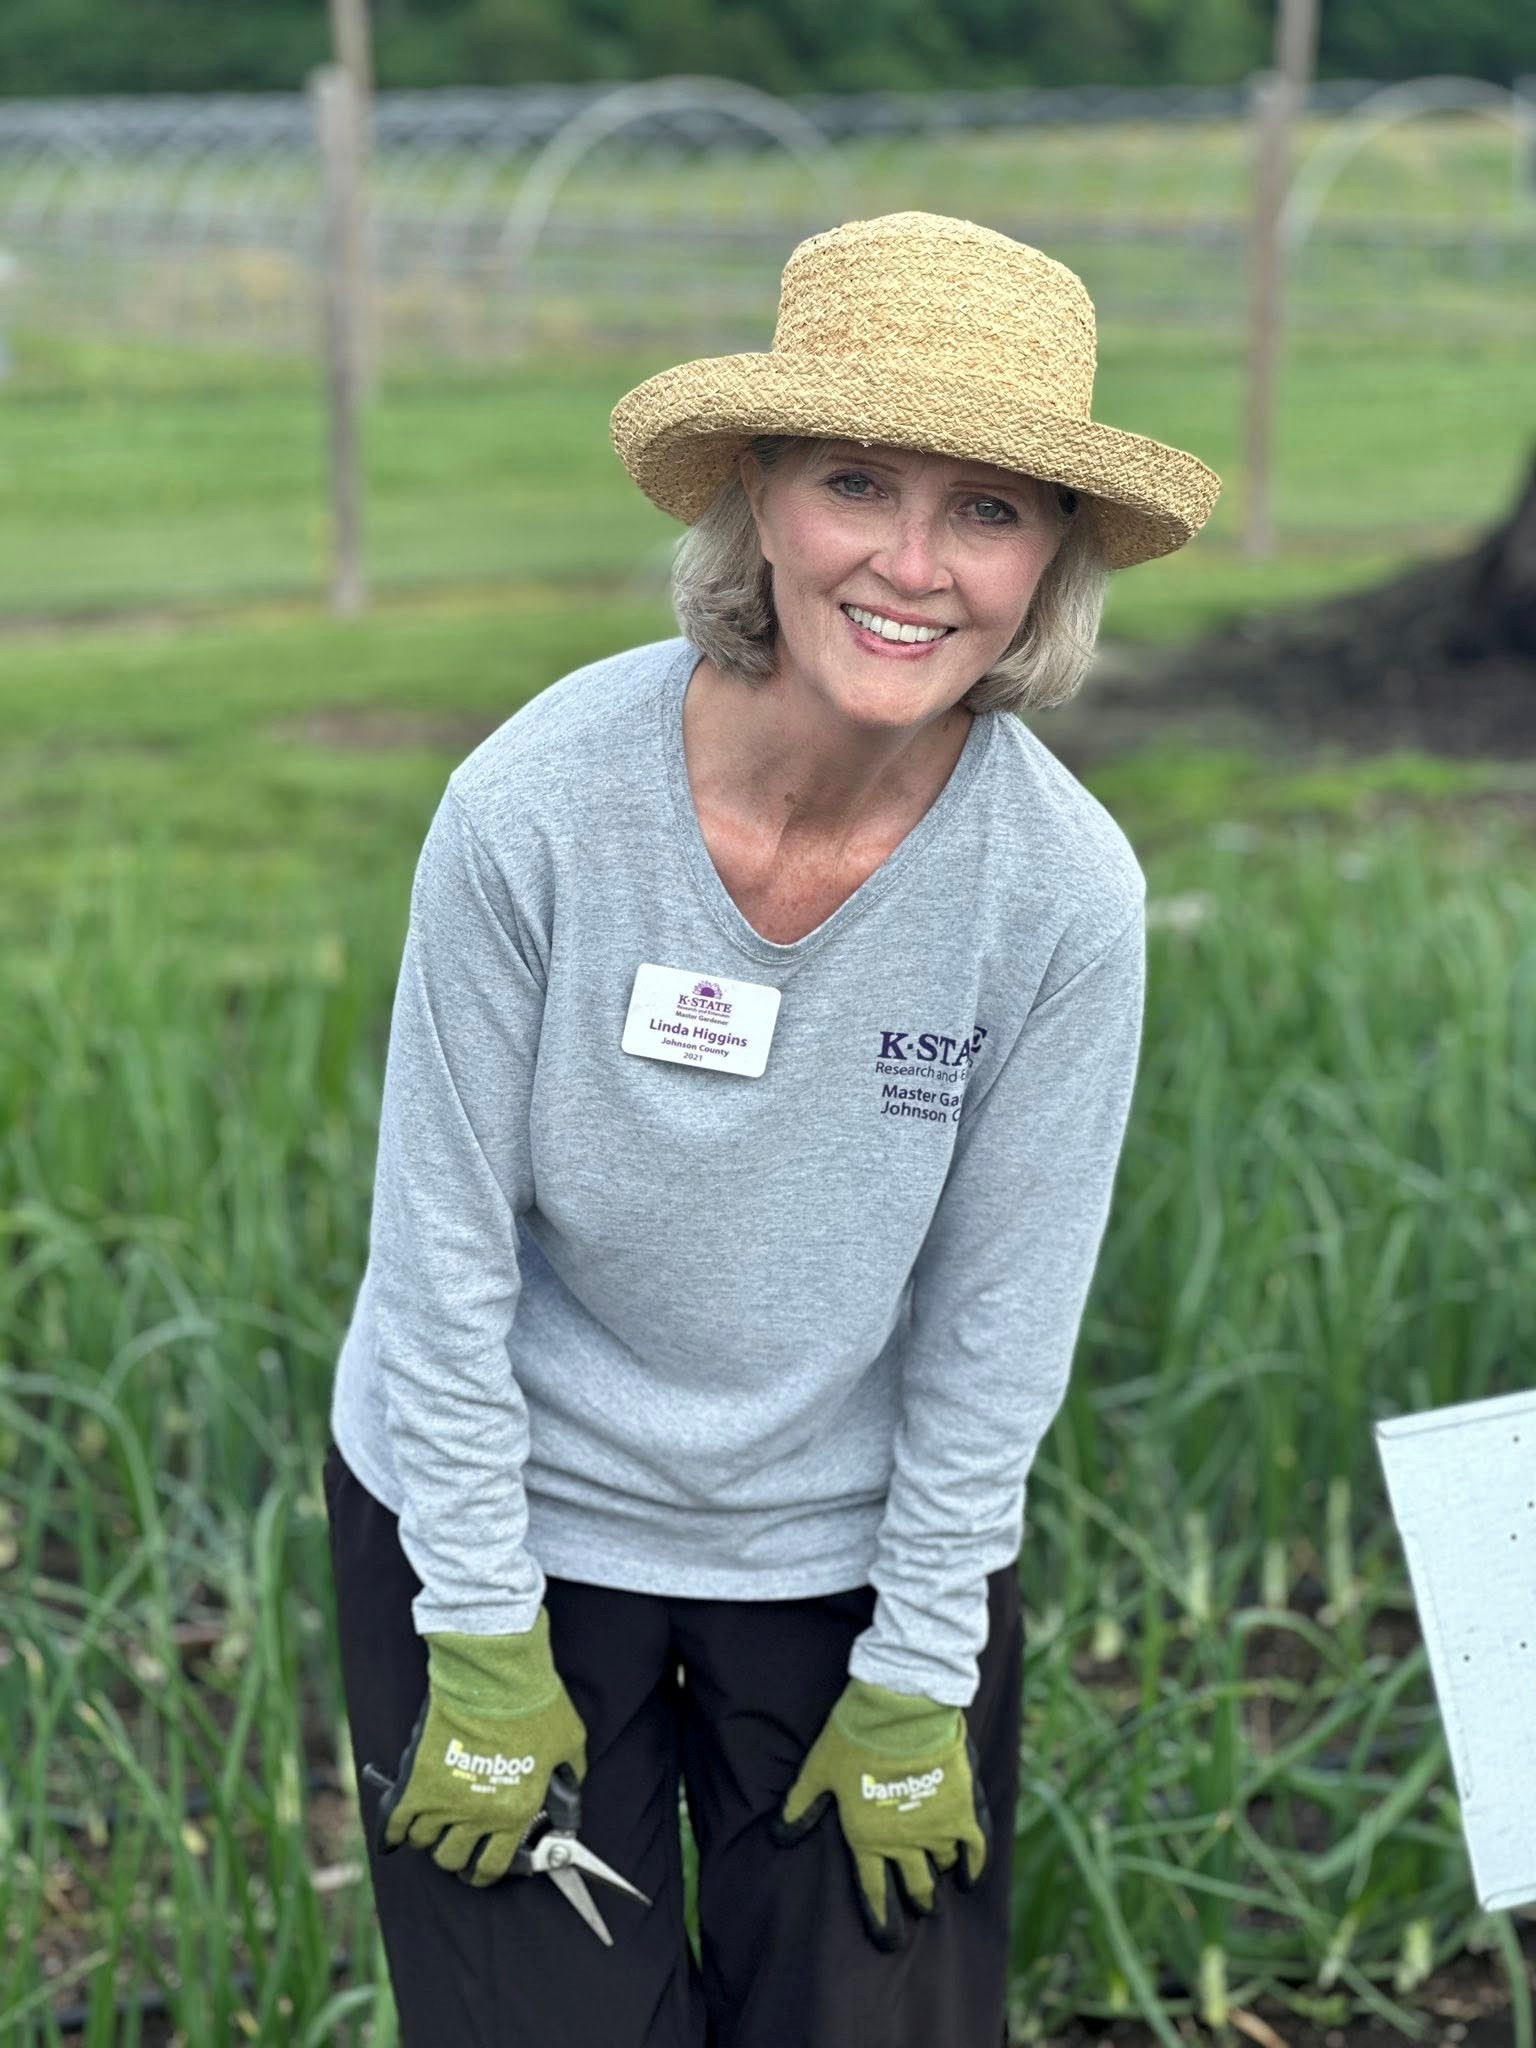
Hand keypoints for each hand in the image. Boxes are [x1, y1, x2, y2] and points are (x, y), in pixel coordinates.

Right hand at [375, 1606, 588, 1888]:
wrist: (499, 1675)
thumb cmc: (537, 1705)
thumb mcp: (570, 1746)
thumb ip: (570, 1779)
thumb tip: (568, 1794)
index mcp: (515, 1813)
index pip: (493, 1866)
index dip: (484, 1873)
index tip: (480, 1869)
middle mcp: (477, 1816)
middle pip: (452, 1858)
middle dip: (454, 1856)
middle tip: (455, 1844)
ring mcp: (444, 1800)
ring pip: (424, 1842)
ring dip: (426, 1838)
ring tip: (431, 1826)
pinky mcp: (418, 1779)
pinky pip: (395, 1819)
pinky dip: (392, 1831)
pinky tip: (394, 1835)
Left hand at [768, 1675, 990, 1950]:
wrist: (900, 1709)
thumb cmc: (853, 1737)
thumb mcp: (818, 1771)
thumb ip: (799, 1805)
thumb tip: (778, 1836)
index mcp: (867, 1838)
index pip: (874, 1893)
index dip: (881, 1919)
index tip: (889, 1940)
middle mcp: (904, 1843)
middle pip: (915, 1886)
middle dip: (918, 1899)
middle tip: (922, 1906)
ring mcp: (937, 1828)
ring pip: (943, 1865)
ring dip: (941, 1871)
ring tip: (941, 1873)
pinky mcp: (963, 1809)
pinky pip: (975, 1849)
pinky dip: (975, 1865)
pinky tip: (971, 1874)